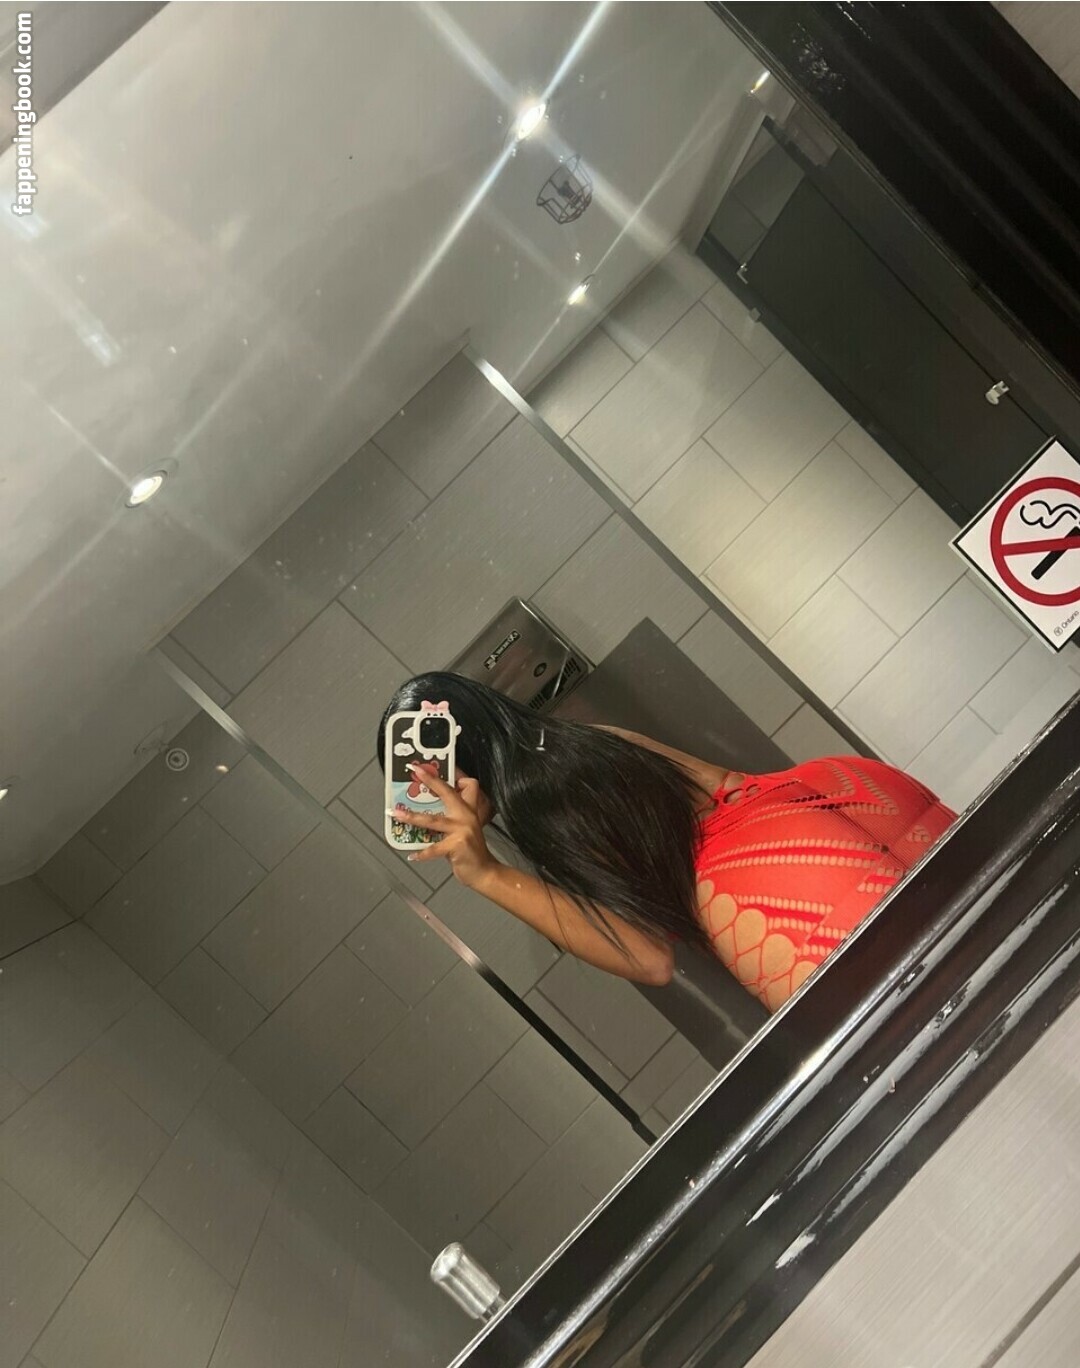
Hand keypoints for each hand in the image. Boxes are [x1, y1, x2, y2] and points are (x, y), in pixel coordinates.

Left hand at [390, 765, 495, 887]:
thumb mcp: (463, 829)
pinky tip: (413, 855)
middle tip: (415, 772)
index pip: (465, 784)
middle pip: (447, 792)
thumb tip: (423, 813)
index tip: (437, 768)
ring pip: (433, 820)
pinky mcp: (457, 845)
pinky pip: (434, 849)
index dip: (452, 773)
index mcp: (468, 810)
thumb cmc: (471, 851)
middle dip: (430, 780)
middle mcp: (466, 816)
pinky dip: (422, 853)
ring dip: (412, 816)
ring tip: (398, 814)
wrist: (484, 872)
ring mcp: (462, 830)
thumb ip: (448, 819)